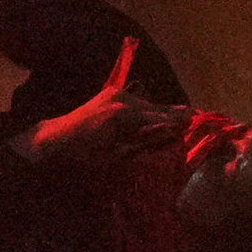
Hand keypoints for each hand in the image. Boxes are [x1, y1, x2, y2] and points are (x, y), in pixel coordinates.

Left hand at [16, 40, 184, 168]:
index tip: (197, 121)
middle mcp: (121, 98)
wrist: (54, 142)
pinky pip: (135, 101)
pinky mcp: (110, 94)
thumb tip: (171, 133)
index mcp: (123, 114)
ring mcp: (114, 94)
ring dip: (161, 110)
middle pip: (155, 106)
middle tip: (197, 115)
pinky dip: (147, 109)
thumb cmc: (83, 156)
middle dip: (175, 113)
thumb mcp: (116, 154)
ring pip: (146, 103)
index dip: (178, 120)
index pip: (158, 117)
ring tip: (183, 115)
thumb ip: (145, 141)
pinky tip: (158, 113)